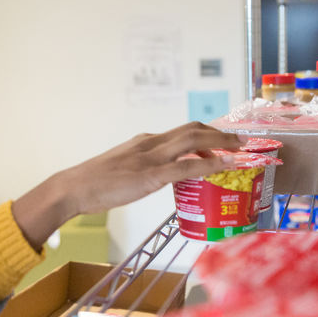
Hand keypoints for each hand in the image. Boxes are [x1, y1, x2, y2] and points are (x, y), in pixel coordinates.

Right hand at [12, 122, 242, 247]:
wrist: (74, 187)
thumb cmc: (95, 184)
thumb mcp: (124, 170)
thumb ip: (144, 169)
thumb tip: (163, 177)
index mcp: (145, 142)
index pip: (182, 131)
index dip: (207, 133)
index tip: (225, 139)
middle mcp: (152, 143)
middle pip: (194, 129)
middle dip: (221, 133)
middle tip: (242, 139)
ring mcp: (152, 157)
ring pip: (195, 140)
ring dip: (223, 142)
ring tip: (243, 147)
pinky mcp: (151, 174)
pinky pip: (188, 165)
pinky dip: (211, 162)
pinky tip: (226, 164)